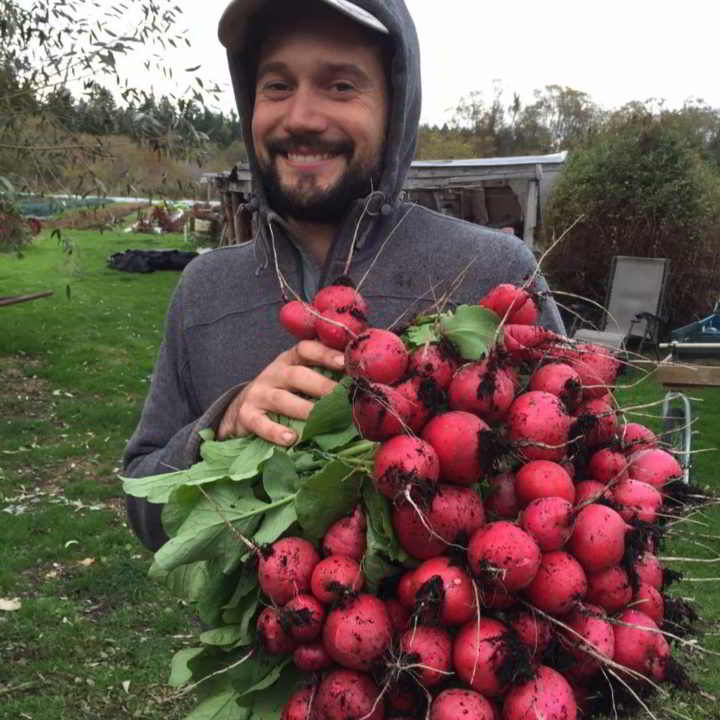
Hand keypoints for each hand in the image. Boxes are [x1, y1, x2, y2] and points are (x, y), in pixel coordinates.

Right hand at [218, 340, 344, 445]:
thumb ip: (323, 375)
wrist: (242, 407)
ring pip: (281, 399)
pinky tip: (291, 439)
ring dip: (303, 410)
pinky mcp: (246, 415)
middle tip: (342, 397)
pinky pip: (259, 423)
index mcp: (290, 360)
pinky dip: (275, 432)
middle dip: (321, 385)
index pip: (306, 349)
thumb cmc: (283, 392)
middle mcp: (274, 373)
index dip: (325, 354)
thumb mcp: (298, 377)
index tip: (345, 362)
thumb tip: (361, 380)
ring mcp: (258, 393)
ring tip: (320, 420)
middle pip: (297, 375)